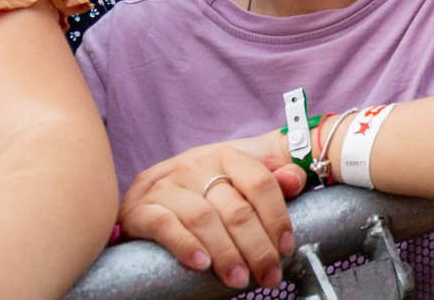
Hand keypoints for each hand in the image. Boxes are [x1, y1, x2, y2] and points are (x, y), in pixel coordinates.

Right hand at [119, 134, 303, 290]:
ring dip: (226, 253)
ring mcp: (166, 186)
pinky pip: (164, 226)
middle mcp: (195, 166)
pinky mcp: (139, 208)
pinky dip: (185, 245)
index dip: (277, 217)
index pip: (260, 183)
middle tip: (269, 275)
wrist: (152, 185)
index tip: (286, 248)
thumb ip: (275, 177)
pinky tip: (201, 264)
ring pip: (204, 219)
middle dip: (257, 247)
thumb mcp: (241, 175)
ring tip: (240, 278)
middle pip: (236, 208)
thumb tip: (295, 180)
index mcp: (226, 155)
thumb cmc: (207, 186)